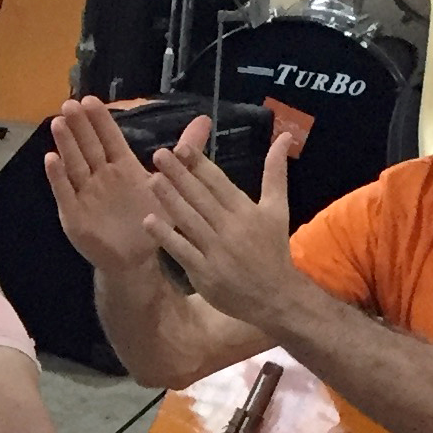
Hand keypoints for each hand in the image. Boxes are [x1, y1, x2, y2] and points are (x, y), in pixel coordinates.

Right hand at [44, 98, 169, 276]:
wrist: (137, 258)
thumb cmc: (151, 217)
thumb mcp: (171, 183)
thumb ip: (186, 152)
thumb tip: (205, 120)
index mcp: (122, 166)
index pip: (109, 138)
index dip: (100, 120)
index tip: (90, 99)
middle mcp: (101, 176)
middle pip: (88, 146)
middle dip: (79, 126)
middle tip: (69, 104)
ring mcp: (85, 194)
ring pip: (74, 165)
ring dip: (66, 144)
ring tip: (58, 123)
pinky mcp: (75, 215)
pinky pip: (65, 193)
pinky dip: (57, 177)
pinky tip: (51, 160)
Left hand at [139, 119, 306, 330]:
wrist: (275, 296)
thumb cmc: (272, 248)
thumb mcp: (277, 208)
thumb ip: (275, 172)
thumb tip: (284, 136)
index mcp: (246, 210)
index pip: (218, 182)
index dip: (199, 164)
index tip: (181, 147)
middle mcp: (231, 228)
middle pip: (200, 198)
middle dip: (179, 175)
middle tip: (158, 154)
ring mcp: (216, 251)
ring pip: (189, 221)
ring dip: (169, 200)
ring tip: (151, 179)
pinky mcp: (204, 273)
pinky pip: (182, 251)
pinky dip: (166, 236)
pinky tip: (149, 221)